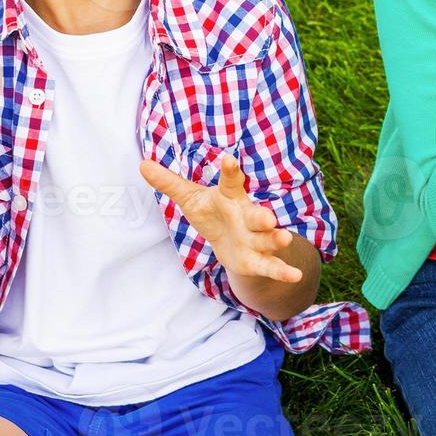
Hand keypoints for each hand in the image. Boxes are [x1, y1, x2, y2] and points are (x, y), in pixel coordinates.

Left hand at [138, 151, 302, 282]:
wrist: (231, 244)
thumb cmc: (213, 214)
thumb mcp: (191, 199)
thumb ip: (170, 183)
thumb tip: (142, 165)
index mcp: (231, 197)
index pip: (231, 182)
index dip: (231, 171)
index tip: (228, 159)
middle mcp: (248, 216)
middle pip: (257, 215)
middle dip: (263, 216)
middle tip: (268, 216)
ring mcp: (255, 239)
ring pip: (268, 239)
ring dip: (276, 239)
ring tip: (284, 238)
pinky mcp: (258, 260)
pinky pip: (271, 266)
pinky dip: (283, 271)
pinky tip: (294, 276)